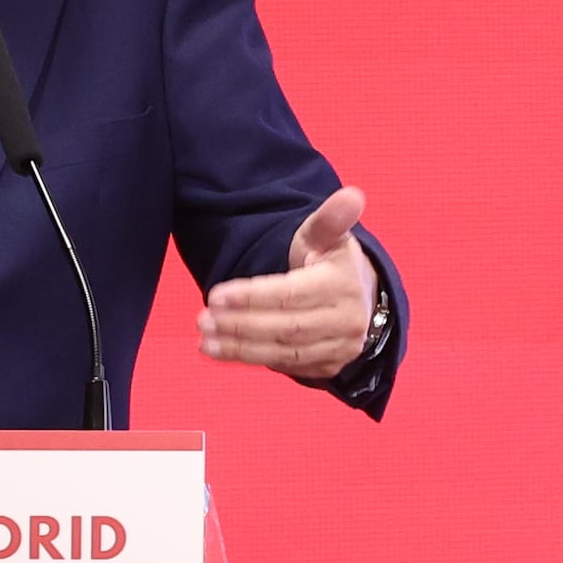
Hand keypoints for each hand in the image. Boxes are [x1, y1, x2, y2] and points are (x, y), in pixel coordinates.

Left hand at [201, 188, 376, 382]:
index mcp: (344, 285)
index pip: (291, 294)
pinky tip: (222, 352)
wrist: (359, 298)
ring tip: (205, 340)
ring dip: (240, 349)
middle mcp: (346, 321)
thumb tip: (351, 195)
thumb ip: (330, 218)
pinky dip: (252, 360)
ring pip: (285, 352)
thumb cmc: (331, 262)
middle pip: (286, 327)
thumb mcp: (328, 236)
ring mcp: (339, 349)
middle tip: (202, 319)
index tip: (216, 295)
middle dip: (240, 326)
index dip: (252, 296)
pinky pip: (285, 365)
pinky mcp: (327, 367)